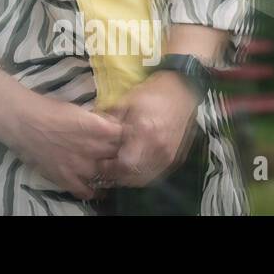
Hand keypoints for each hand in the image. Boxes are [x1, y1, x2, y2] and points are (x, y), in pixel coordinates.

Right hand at [13, 96, 123, 200]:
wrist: (21, 119)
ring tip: (107, 170)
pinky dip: (92, 191)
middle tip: (116, 153)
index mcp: (98, 127)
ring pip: (107, 175)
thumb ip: (96, 121)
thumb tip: (110, 126)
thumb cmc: (47, 108)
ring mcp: (81, 166)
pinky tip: (94, 188)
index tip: (123, 137)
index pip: (126, 136)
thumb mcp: (78, 109)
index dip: (125, 137)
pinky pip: (86, 191)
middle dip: (119, 154)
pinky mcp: (66, 179)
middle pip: (119, 156)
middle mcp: (94, 149)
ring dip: (109, 172)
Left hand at [97, 71, 200, 187]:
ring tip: (117, 169)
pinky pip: (155, 175)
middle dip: (117, 176)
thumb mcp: (125, 102)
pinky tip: (132, 168)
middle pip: (134, 176)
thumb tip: (92, 132)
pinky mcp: (175, 159)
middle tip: (105, 168)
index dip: (110, 168)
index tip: (100, 163)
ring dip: (129, 178)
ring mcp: (168, 156)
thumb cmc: (150, 94)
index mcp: (144, 132)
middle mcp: (158, 148)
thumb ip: (110, 120)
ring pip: (145, 179)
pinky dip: (142, 176)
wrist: (181, 93)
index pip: (125, 164)